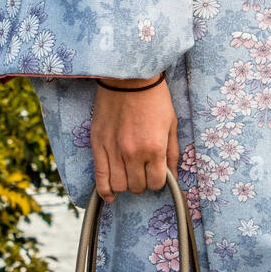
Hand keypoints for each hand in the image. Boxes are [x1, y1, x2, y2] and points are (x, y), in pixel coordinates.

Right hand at [91, 77, 178, 199]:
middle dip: (142, 182)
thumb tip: (172, 176)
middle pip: (137, 186)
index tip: (157, 173)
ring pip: (119, 185)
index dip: (158, 181)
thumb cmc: (154, 97)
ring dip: (126, 184)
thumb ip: (172, 153)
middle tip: (143, 170)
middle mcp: (133, 153)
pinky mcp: (97, 144)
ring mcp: (113, 150)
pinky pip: (100, 178)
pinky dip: (104, 191)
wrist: (128, 76)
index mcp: (154, 148)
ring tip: (129, 174)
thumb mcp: (171, 123)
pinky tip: (110, 194)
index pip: (156, 183)